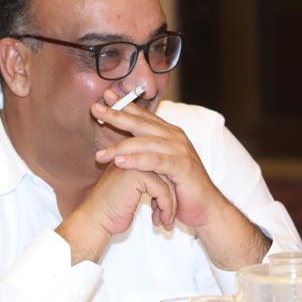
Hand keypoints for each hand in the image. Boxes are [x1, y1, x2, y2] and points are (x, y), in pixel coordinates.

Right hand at [76, 163, 176, 235]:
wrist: (95, 220)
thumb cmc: (113, 210)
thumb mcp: (135, 192)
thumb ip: (150, 182)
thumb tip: (174, 186)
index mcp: (135, 156)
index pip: (164, 168)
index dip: (172, 190)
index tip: (172, 209)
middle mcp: (136, 156)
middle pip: (168, 174)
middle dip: (174, 198)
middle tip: (171, 219)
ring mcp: (136, 163)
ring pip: (168, 183)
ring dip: (170, 206)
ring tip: (167, 223)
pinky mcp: (138, 175)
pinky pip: (162, 191)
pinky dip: (165, 208)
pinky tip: (160, 222)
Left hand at [90, 89, 225, 228]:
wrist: (205, 206)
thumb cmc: (181, 188)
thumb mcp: (161, 167)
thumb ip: (147, 153)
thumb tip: (123, 149)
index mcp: (170, 134)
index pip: (144, 116)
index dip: (125, 105)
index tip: (106, 95)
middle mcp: (175, 137)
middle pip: (142, 123)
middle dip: (117, 115)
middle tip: (95, 108)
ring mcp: (180, 150)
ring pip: (145, 142)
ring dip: (120, 146)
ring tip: (99, 155)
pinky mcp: (182, 166)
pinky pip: (155, 160)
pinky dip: (137, 160)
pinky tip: (120, 162)